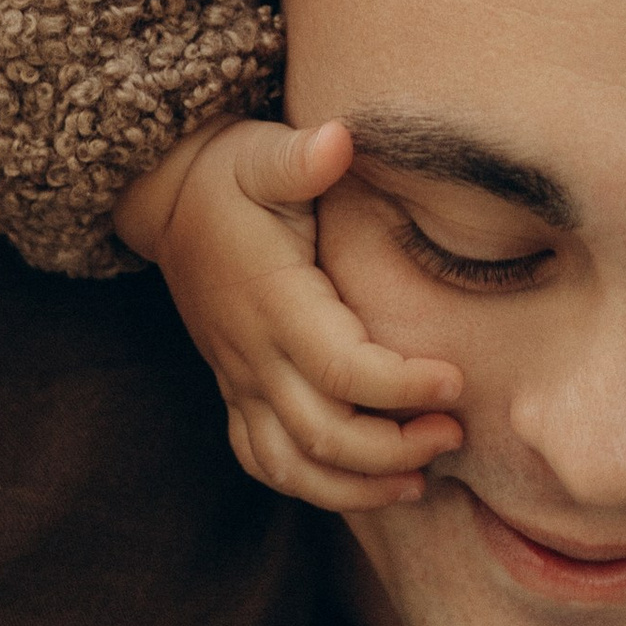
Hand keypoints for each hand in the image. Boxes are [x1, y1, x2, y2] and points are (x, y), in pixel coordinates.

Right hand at [117, 121, 463, 513]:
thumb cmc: (231, 174)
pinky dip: (312, 486)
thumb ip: (299, 156)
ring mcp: (238, 380)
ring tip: (421, 479)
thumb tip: (339, 139)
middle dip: (395, 447)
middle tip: (455, 431)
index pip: (342, 367)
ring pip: (292, 465)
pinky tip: (364, 484)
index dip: (401, 385)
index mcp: (273, 301)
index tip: (456, 380)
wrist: (169, 200)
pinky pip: (264, 461)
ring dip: (357, 486)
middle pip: (324, 433)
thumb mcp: (261, 152)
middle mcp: (253, 353)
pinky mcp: (234, 391)